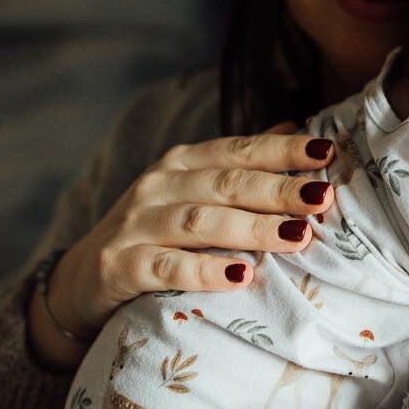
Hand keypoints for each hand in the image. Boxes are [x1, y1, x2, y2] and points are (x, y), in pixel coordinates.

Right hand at [29, 121, 336, 368]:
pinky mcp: (119, 267)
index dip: (283, 151)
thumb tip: (297, 127)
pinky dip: (203, 271)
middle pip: (226, 184)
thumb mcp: (193, 193)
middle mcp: (159, 186)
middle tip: (323, 199)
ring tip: (297, 236)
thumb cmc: (154, 234)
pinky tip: (240, 277)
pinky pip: (165, 268)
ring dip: (251, 229)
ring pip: (200, 222)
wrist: (80, 282)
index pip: (239, 150)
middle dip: (278, 190)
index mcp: (183, 164)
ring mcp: (136, 225)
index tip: (328, 151)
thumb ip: (240, 164)